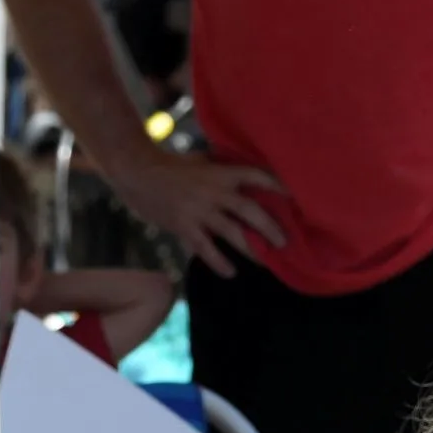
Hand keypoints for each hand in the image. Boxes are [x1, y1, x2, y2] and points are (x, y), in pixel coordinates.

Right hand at [105, 143, 290, 276]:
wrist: (137, 171)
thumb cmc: (171, 165)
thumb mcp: (200, 160)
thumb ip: (222, 168)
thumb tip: (247, 175)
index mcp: (220, 173)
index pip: (256, 176)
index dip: (277, 186)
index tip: (295, 198)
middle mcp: (214, 192)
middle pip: (250, 210)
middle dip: (271, 227)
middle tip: (285, 242)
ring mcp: (199, 210)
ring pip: (233, 233)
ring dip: (252, 249)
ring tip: (266, 261)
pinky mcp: (184, 226)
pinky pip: (205, 248)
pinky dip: (219, 261)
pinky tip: (231, 272)